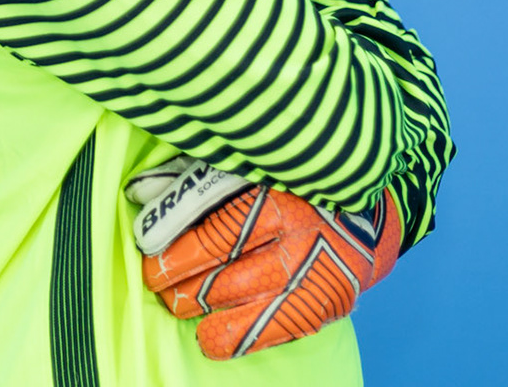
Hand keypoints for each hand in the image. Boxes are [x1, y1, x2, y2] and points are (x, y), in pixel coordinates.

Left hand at [141, 184, 400, 359]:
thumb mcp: (252, 169)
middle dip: (178, 284)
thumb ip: (203, 180)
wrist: (365, 214)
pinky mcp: (323, 307)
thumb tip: (141, 191)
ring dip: (198, 310)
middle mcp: (300, 242)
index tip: (148, 251)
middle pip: (222, 279)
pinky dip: (232, 338)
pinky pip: (268, 335)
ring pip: (241, 313)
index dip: (174, 250)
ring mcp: (314, 280)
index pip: (215, 234)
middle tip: (157, 280)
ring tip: (177, 301)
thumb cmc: (291, 185)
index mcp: (278, 199)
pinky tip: (210, 334)